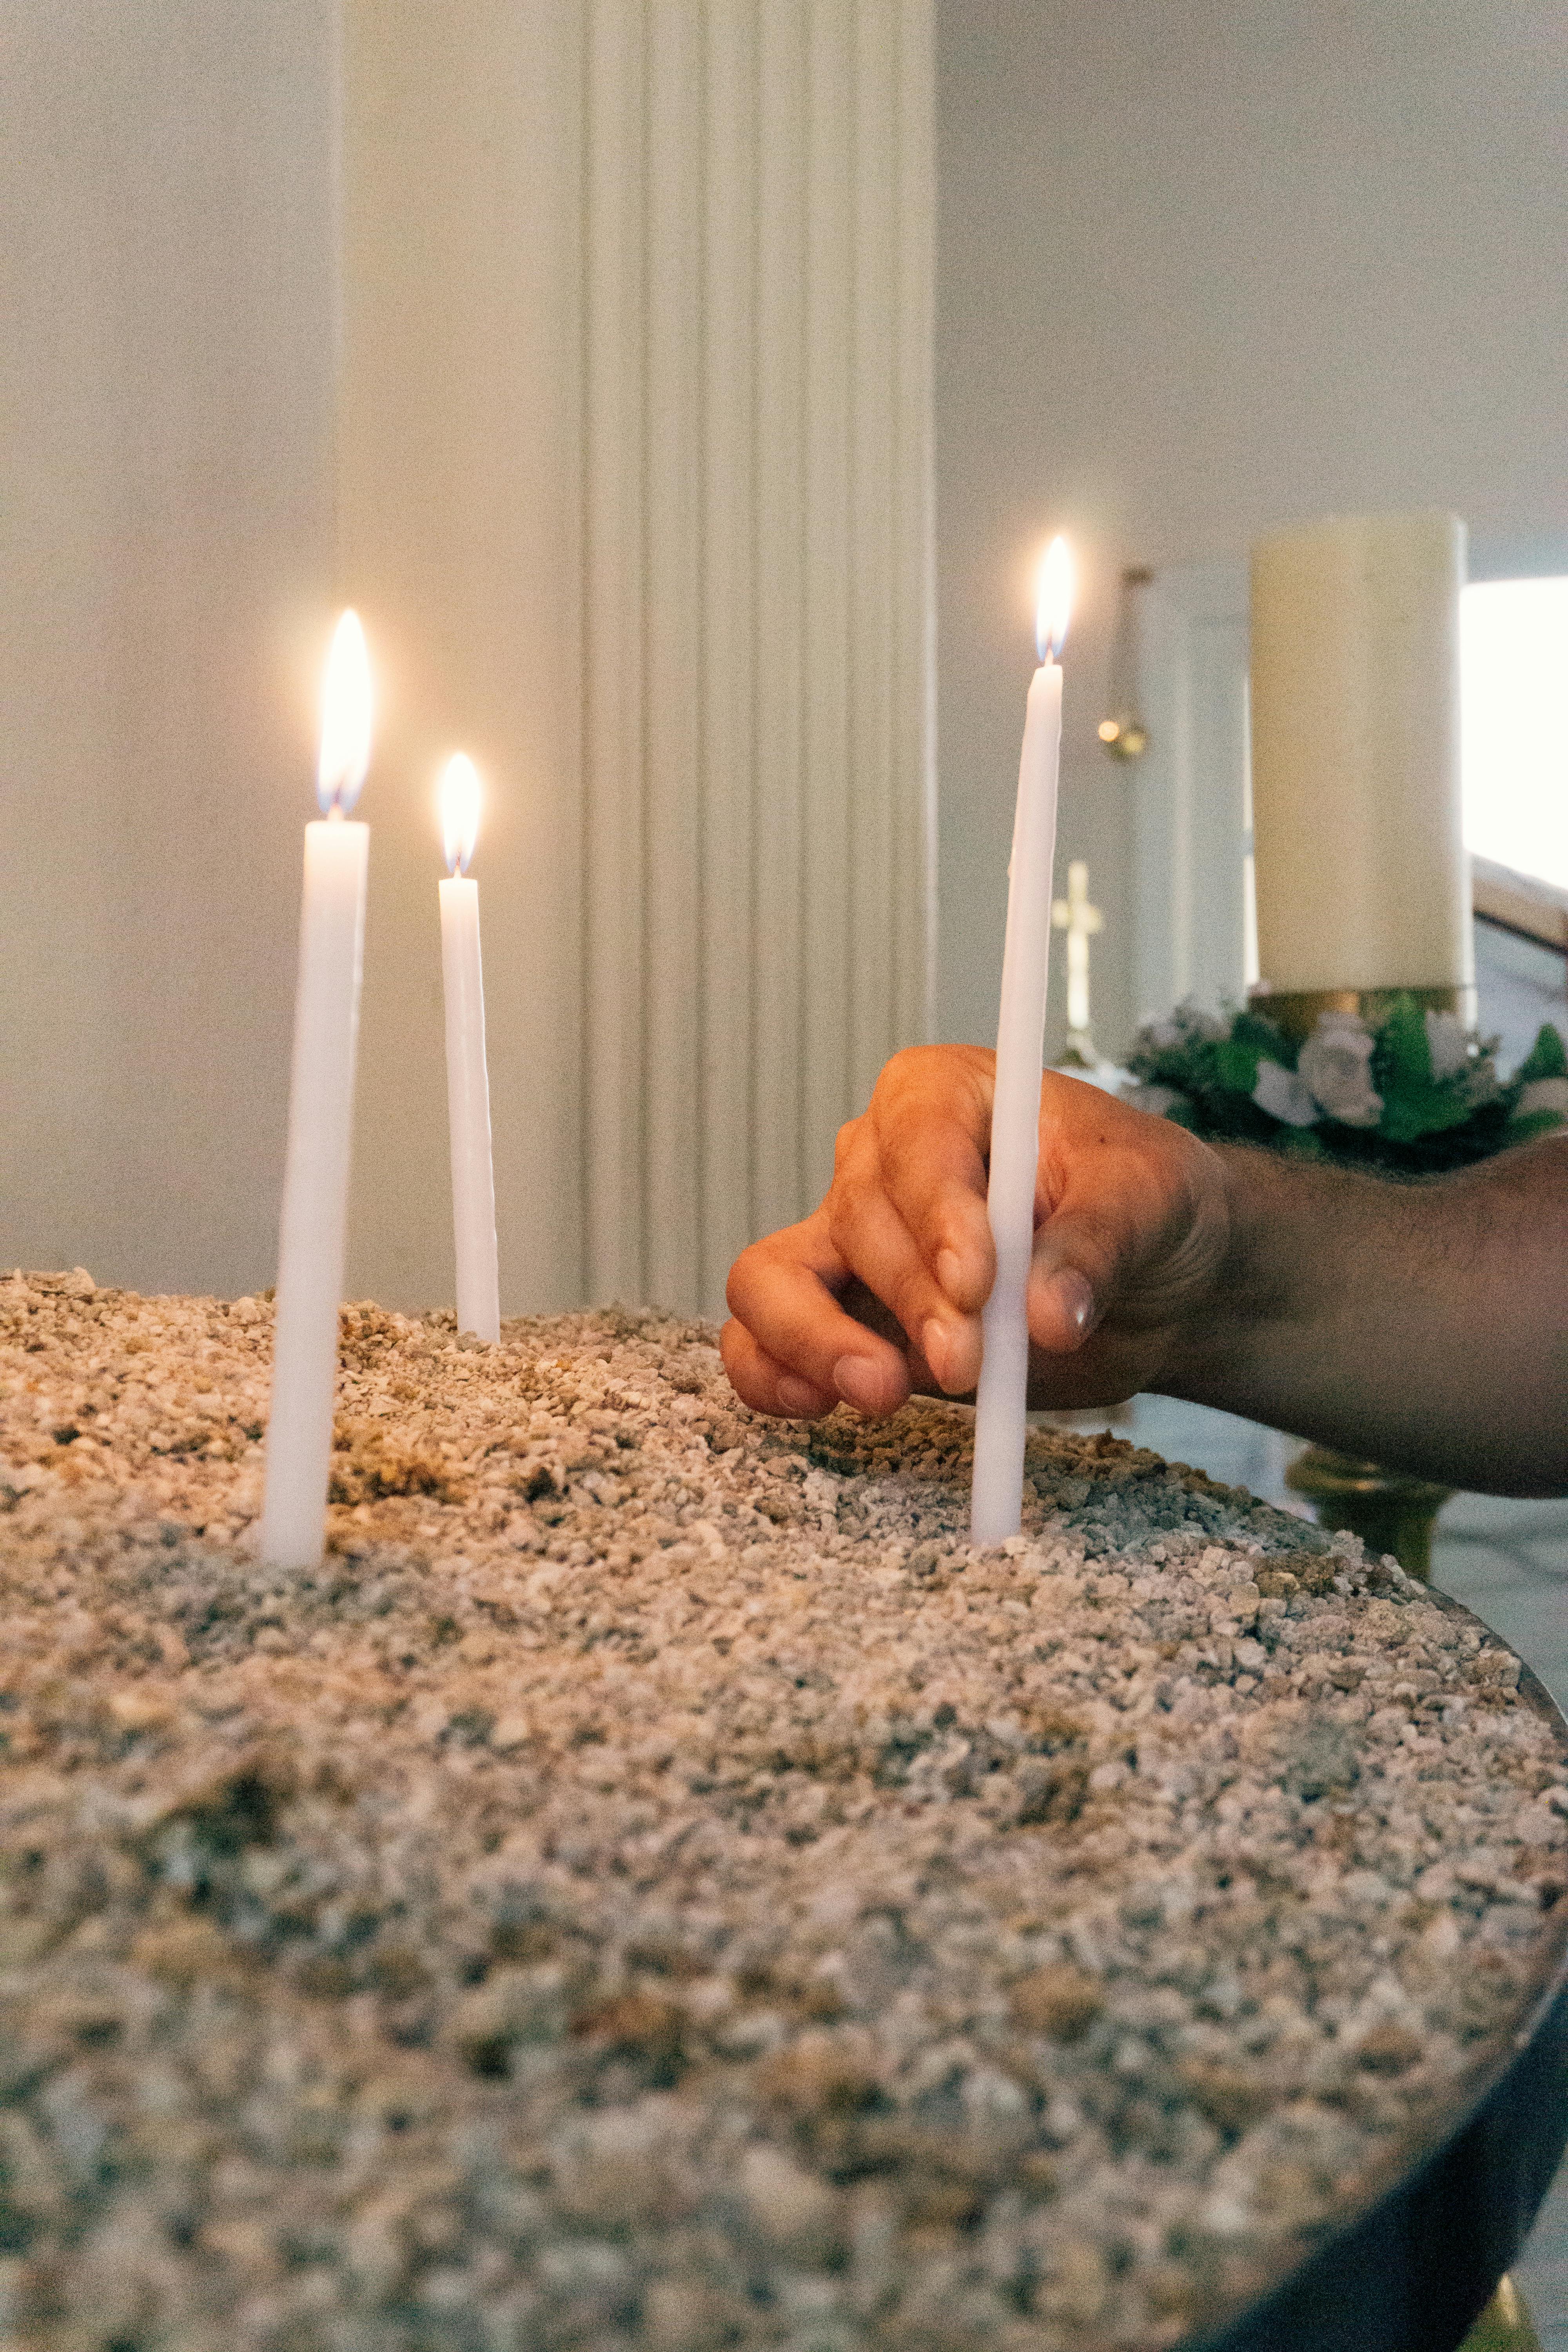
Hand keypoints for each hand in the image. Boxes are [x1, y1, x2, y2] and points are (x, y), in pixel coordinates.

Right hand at [721, 1044, 1232, 1418]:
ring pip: (773, 1277)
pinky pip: (760, 1339)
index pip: (912, 1137)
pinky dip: (771, 1374)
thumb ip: (1103, 1243)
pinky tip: (817, 1404)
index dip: (934, 1211)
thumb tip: (1047, 1314)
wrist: (1154, 1279)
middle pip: (856, 1220)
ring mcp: (847, 1243)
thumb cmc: (1149, 1207)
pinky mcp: (840, 1318)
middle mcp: (878, 1160)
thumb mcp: (1156, 1198)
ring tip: (882, 1393)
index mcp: (948, 1095)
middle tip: (970, 1362)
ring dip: (814, 1339)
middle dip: (911, 1299)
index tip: (976, 1282)